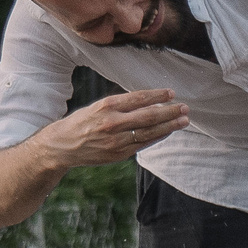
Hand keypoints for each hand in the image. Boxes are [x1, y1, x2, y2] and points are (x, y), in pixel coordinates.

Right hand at [38, 88, 190, 168]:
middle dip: (170, 111)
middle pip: (148, 116)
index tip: (171, 93)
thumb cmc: (82, 123)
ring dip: (169, 126)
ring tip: (183, 120)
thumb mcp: (97, 107)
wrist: (62, 146)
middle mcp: (112, 123)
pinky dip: (157, 137)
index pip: (138, 98)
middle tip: (185, 108)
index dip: (157, 95)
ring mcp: (116, 140)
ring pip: (149, 132)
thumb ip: (121, 106)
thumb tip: (149, 102)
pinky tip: (168, 132)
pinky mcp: (118, 154)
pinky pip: (143, 144)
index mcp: (106, 106)